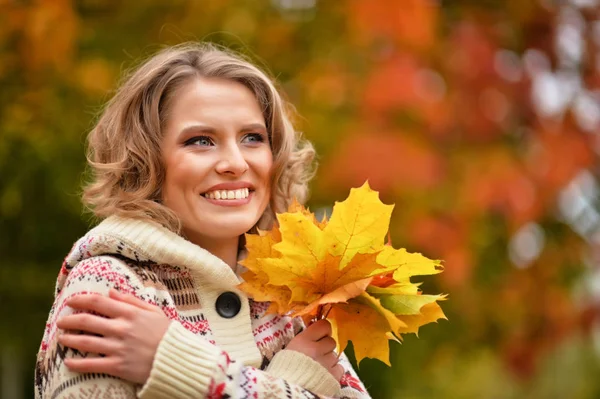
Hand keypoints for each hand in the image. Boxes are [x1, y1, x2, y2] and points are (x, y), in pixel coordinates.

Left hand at [56, 289, 170, 384]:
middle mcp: (121, 328)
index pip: (98, 302)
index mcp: (130, 313)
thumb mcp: (154, 311)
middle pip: (87, 321)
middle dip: (69, 320)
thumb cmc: (167, 333)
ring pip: (85, 342)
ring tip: (62, 339)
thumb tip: (111, 291)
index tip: (70, 301)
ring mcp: (118, 348)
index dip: (80, 300)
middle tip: (61, 321)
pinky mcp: (117, 366)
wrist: (176, 359)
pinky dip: (77, 364)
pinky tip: (68, 362)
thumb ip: (131, 300)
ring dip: (69, 339)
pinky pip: (92, 365)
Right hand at [285, 319, 343, 380]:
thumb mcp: (289, 350)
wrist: (286, 392)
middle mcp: (316, 349)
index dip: (324, 330)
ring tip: (318, 367)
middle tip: (317, 354)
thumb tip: (315, 334)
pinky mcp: (333, 377)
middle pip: (331, 341)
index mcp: (303, 341)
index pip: (324, 325)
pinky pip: (340, 368)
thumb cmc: (283, 371)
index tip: (320, 335)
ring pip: (335, 355)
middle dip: (326, 347)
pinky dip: (334, 371)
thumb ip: (303, 341)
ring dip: (329, 360)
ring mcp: (326, 363)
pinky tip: (324, 375)